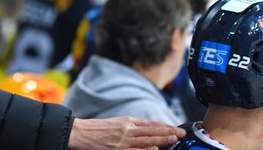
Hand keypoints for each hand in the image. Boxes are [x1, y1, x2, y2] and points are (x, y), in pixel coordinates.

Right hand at [67, 116, 184, 149]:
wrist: (81, 133)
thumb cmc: (98, 129)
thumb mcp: (117, 123)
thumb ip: (131, 127)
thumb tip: (148, 131)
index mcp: (127, 121)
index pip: (150, 124)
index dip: (164, 126)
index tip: (176, 128)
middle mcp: (127, 129)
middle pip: (151, 130)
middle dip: (167, 132)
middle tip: (181, 133)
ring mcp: (123, 140)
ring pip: (146, 140)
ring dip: (161, 139)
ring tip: (173, 139)